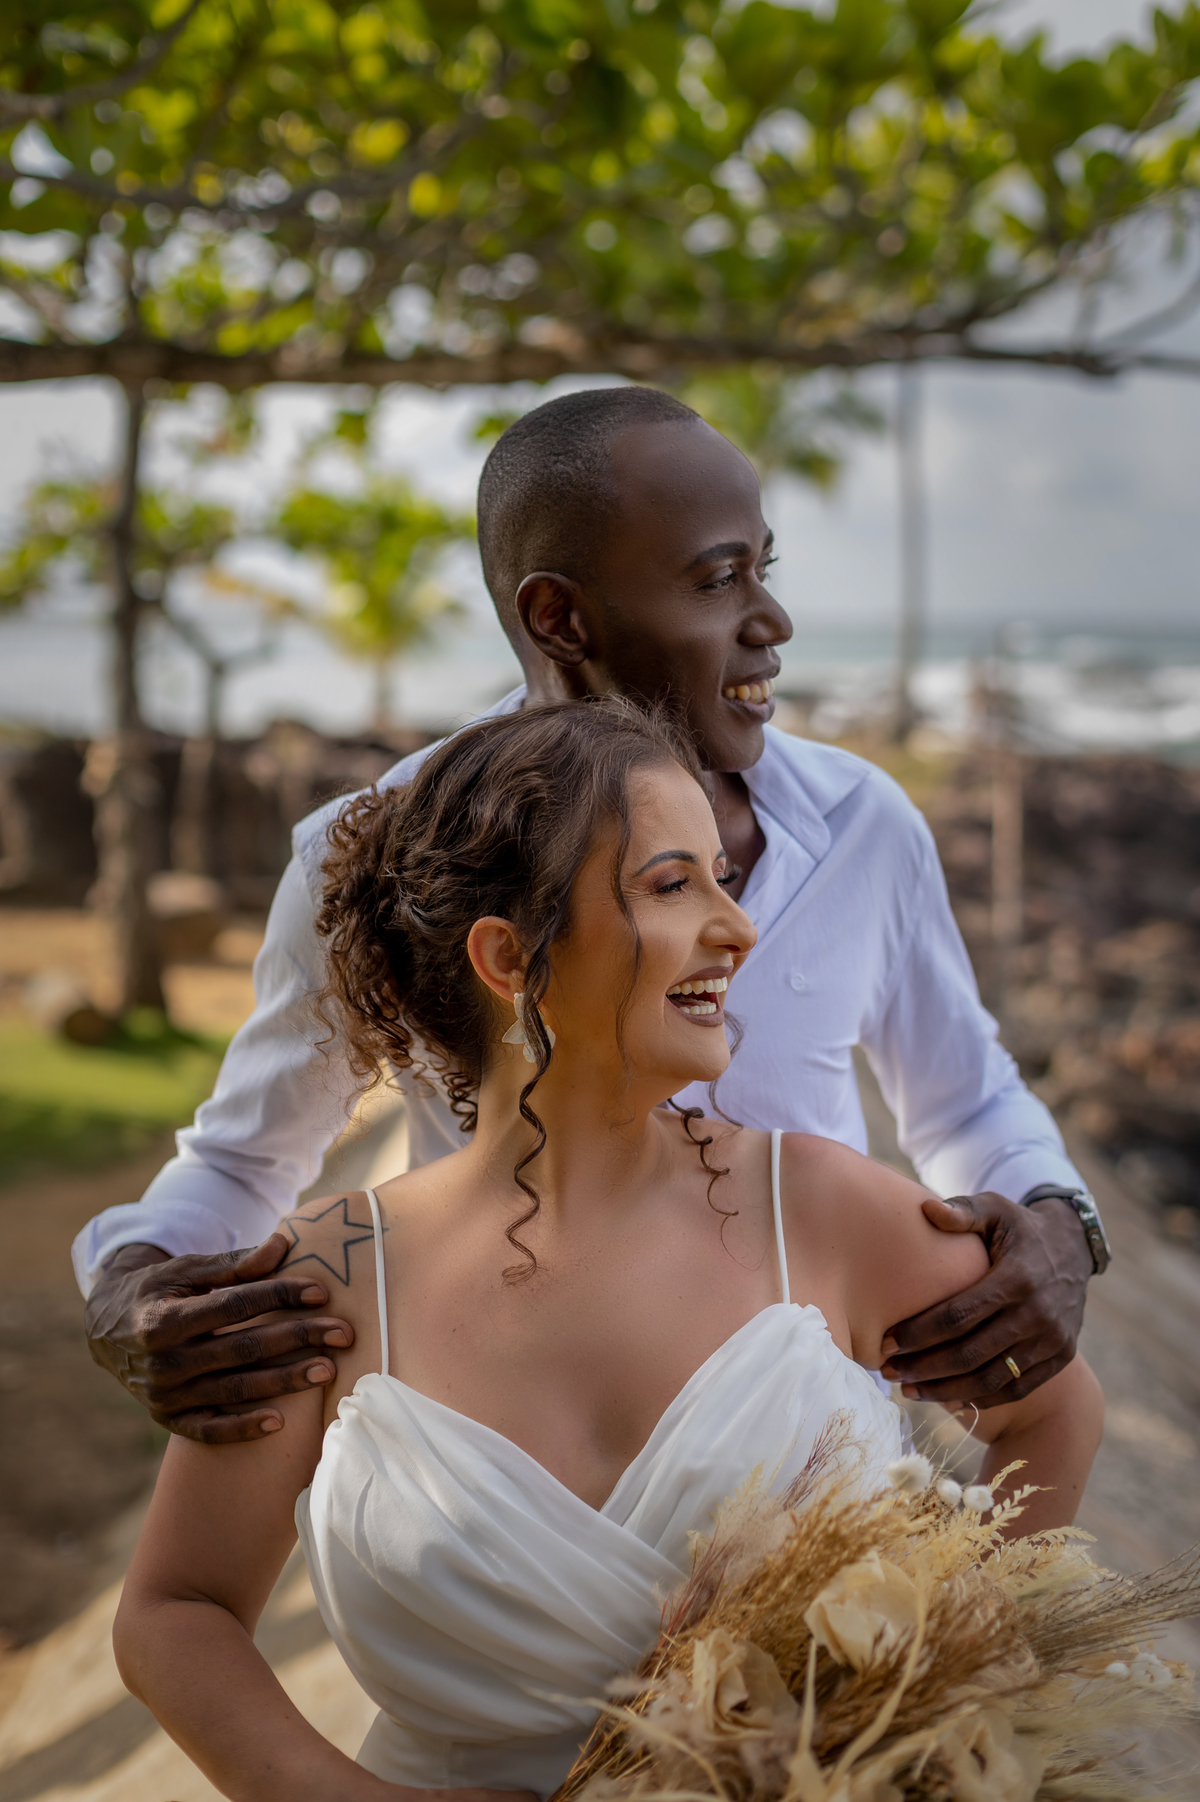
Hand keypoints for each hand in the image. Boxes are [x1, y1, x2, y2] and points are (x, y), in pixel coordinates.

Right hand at [85, 1235, 354, 1443]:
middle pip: (242, 1350)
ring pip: (234, 1390)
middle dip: (297, 1339)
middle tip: (344, 1333)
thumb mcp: (185, 1270)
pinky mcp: (167, 1419)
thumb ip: (233, 1263)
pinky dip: (242, 1429)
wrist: (106, 1330)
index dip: (279, 1296)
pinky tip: (279, 1423)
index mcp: (163, 1319)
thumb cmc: (157, 1291)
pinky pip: (208, 1431)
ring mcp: (163, 1396)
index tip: (321, 1292)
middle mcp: (162, 1362)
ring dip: (285, 1382)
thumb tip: (283, 1245)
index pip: (234, 1305)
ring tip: (328, 1370)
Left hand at [879, 1192, 1091, 1408]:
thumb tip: (926, 1209)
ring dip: (946, 1390)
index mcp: (1017, 1278)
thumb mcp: (995, 1208)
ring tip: (909, 1390)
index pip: (959, 1315)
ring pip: (991, 1379)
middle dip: (924, 1367)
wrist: (1074, 1248)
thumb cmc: (1019, 1228)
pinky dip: (980, 1400)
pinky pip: (1016, 1389)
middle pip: (970, 1353)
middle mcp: (1038, 1315)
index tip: (886, 1342)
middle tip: (888, 1372)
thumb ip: (962, 1211)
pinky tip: (947, 1399)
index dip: (919, 1333)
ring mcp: (1052, 1341)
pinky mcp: (1060, 1358)